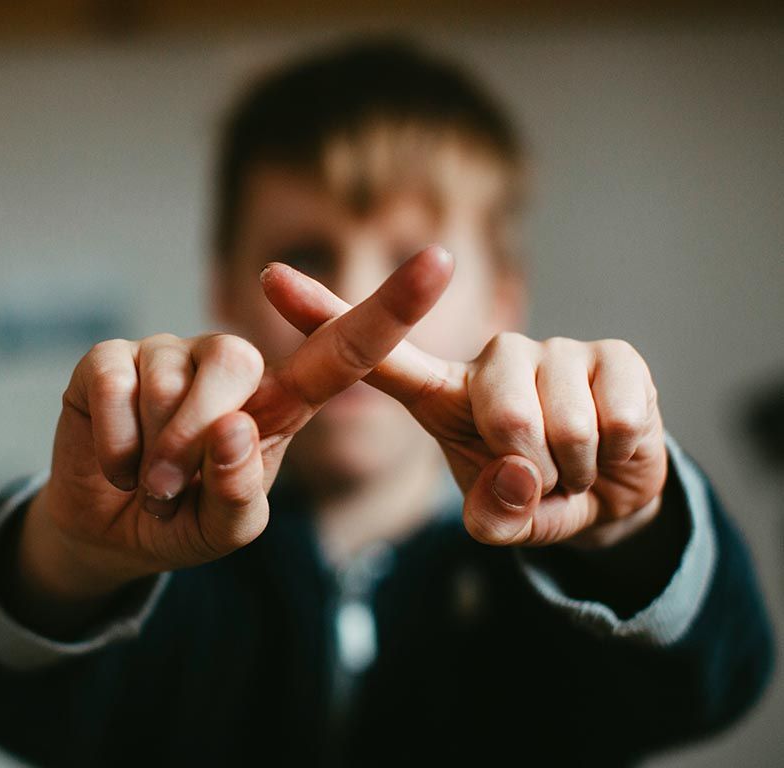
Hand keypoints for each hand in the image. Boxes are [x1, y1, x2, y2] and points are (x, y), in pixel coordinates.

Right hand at [19, 247, 454, 615]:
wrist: (107, 530)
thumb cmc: (182, 519)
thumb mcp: (225, 529)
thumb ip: (238, 493)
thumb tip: (232, 427)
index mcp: (279, 402)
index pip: (343, 351)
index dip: (391, 307)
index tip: (442, 261)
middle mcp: (230, 365)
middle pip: (237, 365)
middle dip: (197, 440)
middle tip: (171, 490)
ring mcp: (169, 352)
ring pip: (168, 382)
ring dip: (151, 452)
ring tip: (144, 480)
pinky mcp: (110, 356)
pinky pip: (114, 384)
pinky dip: (113, 442)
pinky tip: (114, 461)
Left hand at [264, 259, 667, 548]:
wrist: (614, 496)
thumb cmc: (536, 497)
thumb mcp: (503, 519)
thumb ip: (495, 514)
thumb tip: (516, 478)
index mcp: (442, 392)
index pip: (376, 353)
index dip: (323, 314)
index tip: (268, 276)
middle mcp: (493, 357)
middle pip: (502, 413)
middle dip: (531, 471)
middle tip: (539, 480)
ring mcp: (554, 349)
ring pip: (562, 424)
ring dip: (573, 470)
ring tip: (570, 466)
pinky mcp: (614, 354)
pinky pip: (614, 421)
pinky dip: (614, 457)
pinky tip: (609, 446)